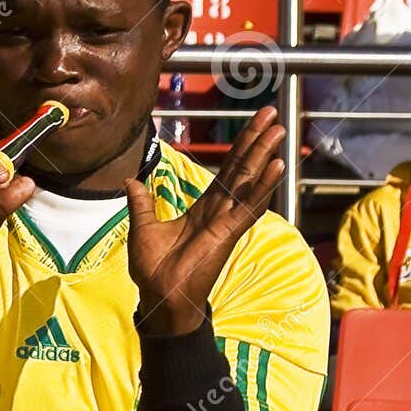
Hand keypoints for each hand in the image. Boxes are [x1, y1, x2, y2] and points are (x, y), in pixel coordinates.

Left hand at [124, 105, 285, 336]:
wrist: (158, 296)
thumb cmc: (154, 268)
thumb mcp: (143, 227)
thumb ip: (142, 203)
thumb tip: (131, 180)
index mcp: (204, 208)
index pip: (228, 168)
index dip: (241, 144)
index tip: (255, 122)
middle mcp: (220, 210)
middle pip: (243, 167)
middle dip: (257, 139)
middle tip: (273, 113)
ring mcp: (227, 221)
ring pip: (249, 181)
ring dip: (264, 155)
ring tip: (279, 131)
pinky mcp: (228, 234)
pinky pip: (248, 206)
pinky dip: (263, 186)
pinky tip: (277, 167)